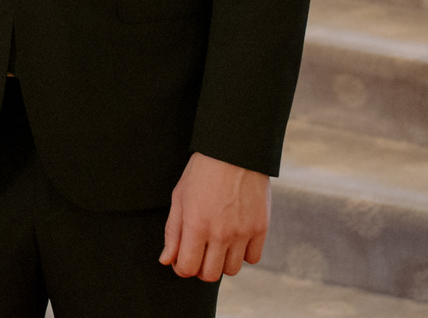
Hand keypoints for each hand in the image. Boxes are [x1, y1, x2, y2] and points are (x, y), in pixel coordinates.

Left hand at [160, 153, 268, 280]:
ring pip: (232, 270)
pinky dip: (244, 254)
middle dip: (201, 268)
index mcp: (196, 226)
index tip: (182, 259)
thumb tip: (167, 260)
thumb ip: (173, 232)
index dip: (181, 268)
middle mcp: (220, 233)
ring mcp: (243, 232)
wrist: (234, 152)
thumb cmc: (202, 172)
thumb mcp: (180, 197)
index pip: (187, 269)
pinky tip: (237, 239)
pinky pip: (253, 258)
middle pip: (210, 275)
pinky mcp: (261, 228)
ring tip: (219, 244)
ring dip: (223, 262)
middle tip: (201, 252)